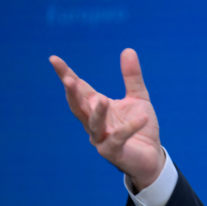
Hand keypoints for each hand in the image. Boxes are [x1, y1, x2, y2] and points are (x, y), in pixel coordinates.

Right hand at [49, 49, 164, 190]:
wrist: (152, 156)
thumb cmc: (141, 126)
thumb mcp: (138, 98)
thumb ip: (132, 77)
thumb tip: (128, 49)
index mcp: (97, 108)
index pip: (79, 90)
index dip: (67, 75)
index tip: (54, 59)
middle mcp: (94, 124)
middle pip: (79, 107)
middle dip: (72, 94)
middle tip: (68, 79)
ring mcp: (102, 139)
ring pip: (94, 125)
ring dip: (97, 113)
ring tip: (102, 99)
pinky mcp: (115, 152)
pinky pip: (120, 138)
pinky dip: (130, 128)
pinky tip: (142, 118)